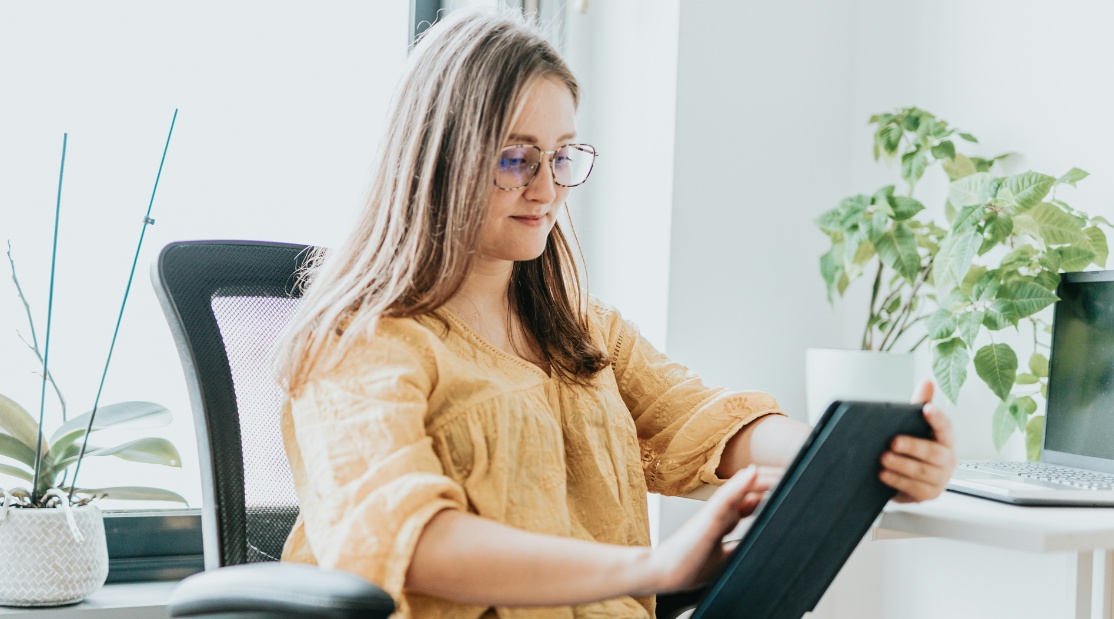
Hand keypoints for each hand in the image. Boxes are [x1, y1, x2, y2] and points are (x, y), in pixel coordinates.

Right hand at [636, 465, 781, 593]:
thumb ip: (738, 539)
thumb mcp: (724, 553)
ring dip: (762, 477)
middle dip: (773, 481)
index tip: (791, 482)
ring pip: (740, 489)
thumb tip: (756, 528)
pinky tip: (752, 474)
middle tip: (795, 473)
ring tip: (782, 469)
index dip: (772, 488)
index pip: (753, 497)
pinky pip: (724, 499)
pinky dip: (738, 485)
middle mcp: (720, 512)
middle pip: (750, 489)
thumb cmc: (688, 563)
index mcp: (725, 519)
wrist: (661, 573)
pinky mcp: (706, 521)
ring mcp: (713, 514)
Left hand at [879, 380, 957, 502]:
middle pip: (934, 453)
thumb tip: (927, 381)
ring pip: (922, 472)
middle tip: (893, 441)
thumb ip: (920, 404)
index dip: (937, 418)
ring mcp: (940, 479)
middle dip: (913, 447)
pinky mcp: (928, 494)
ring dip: (901, 465)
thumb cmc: (913, 447)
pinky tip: (883, 474)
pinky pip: (913, 488)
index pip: (946, 427)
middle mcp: (948, 459)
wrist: (907, 477)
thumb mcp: (914, 425)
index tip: (926, 409)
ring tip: (883, 458)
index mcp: (946, 439)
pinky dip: (897, 481)